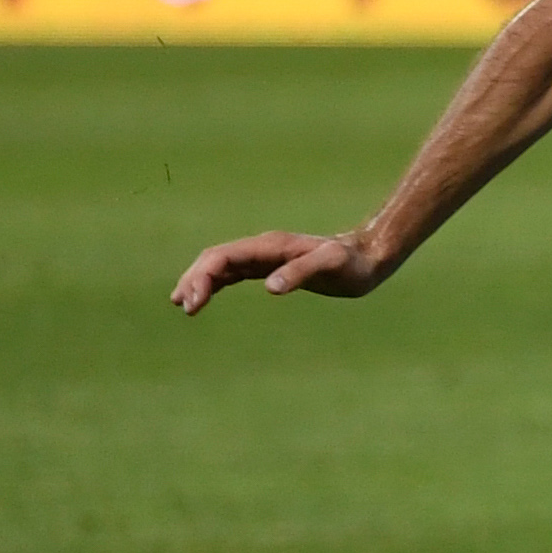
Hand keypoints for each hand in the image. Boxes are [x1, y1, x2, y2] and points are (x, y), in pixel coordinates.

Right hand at [173, 227, 391, 312]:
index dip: (203, 276)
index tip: (194, 301)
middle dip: (194, 279)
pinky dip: (215, 283)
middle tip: (184, 306)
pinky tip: (204, 297)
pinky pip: (234, 273)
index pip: (224, 256)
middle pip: (215, 259)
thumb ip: (302, 272)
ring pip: (221, 266)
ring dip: (200, 282)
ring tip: (183, 305)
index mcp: (271, 246)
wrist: (368, 257)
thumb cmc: (352, 262)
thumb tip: (270, 287)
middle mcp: (263, 249)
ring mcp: (265, 257)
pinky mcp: (271, 268)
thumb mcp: (332, 265)